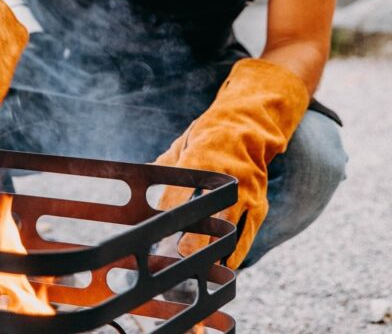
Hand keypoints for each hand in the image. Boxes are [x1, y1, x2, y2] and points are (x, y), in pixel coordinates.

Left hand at [155, 58, 308, 268]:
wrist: (250, 127)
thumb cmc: (210, 135)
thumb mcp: (184, 142)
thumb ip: (164, 164)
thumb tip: (138, 175)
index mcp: (199, 159)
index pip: (176, 193)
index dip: (164, 216)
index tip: (150, 234)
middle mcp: (224, 177)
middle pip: (203, 215)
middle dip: (188, 240)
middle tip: (171, 260)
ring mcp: (245, 192)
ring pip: (227, 228)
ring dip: (210, 251)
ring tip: (194, 270)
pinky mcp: (259, 204)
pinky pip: (247, 234)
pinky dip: (234, 252)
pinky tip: (221, 267)